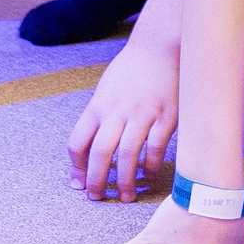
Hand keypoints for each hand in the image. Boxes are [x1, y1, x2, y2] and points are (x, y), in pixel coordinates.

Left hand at [66, 40, 177, 199]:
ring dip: (125, 181)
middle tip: (98, 197)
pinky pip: (155, 148)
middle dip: (97, 180)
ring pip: (128, 155)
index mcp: (98, 106)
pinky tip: (148, 176)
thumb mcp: (105, 91)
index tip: (80, 183)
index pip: (78, 143)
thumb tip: (89, 150)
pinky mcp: (166, 116)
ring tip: (126, 196)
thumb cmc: (130, 70)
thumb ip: (98, 118)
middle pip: (100, 153)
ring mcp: (142, 114)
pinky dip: (150, 166)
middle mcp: (117, 111)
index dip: (77, 167)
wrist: (159, 45)